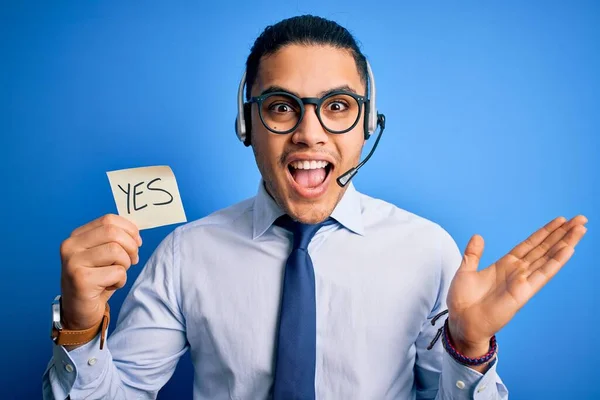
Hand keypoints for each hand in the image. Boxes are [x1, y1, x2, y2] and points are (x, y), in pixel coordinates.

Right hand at [60, 214, 141, 330]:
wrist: (80, 311)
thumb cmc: (97, 280)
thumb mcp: (104, 255)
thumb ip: (115, 239)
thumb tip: (136, 230)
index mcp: (77, 236)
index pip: (108, 220)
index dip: (129, 229)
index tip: (137, 242)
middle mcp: (70, 246)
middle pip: (113, 232)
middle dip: (131, 246)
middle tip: (132, 260)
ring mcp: (73, 262)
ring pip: (116, 251)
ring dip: (125, 264)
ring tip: (118, 274)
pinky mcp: (80, 280)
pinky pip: (116, 272)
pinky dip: (121, 280)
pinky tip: (110, 286)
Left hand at [446, 215, 587, 356]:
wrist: (461, 320)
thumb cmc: (463, 300)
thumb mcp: (466, 270)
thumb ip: (473, 253)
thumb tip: (478, 236)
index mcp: (505, 264)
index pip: (530, 244)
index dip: (545, 232)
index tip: (561, 220)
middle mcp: (518, 271)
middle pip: (544, 248)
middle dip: (562, 233)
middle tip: (580, 219)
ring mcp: (522, 281)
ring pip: (548, 258)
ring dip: (565, 243)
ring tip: (580, 229)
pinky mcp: (523, 292)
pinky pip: (542, 274)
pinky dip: (556, 261)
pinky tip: (568, 249)